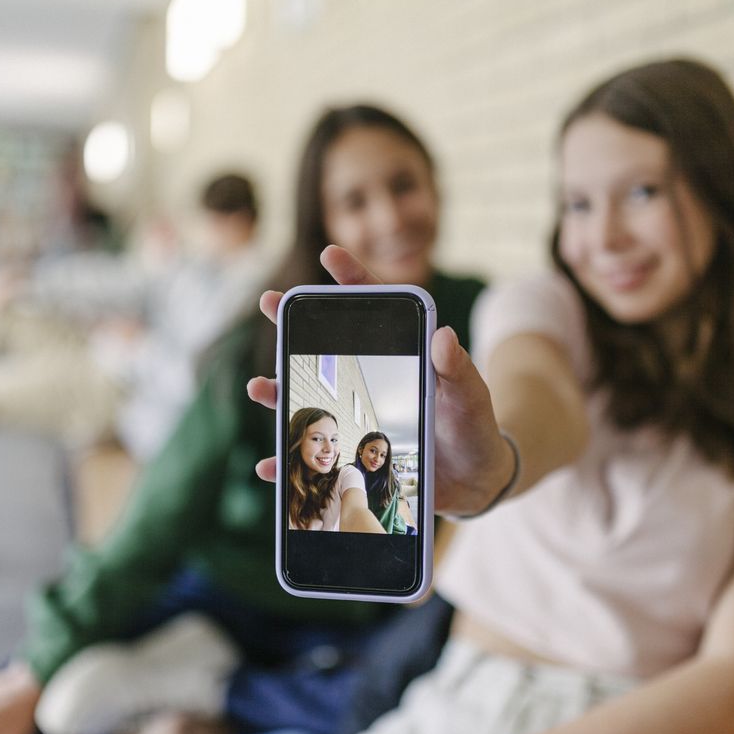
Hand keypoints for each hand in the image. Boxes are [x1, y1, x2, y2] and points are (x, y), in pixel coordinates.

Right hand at [247, 245, 515, 515]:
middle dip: (293, 325)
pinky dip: (288, 463)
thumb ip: (459, 369)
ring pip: (309, 399)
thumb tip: (444, 335)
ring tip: (259, 387)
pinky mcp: (353, 454)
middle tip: (269, 301)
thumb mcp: (471, 397)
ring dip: (279, 393)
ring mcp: (357, 416)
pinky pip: (314, 459)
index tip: (330, 253)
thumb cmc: (474, 429)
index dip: (353, 280)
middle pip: (326, 348)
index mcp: (402, 356)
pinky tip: (268, 466)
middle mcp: (371, 380)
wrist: (474, 480)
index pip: (376, 311)